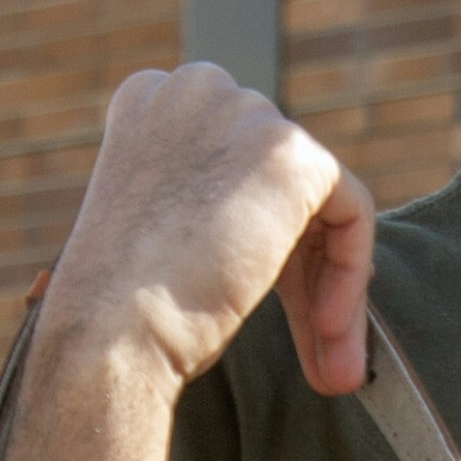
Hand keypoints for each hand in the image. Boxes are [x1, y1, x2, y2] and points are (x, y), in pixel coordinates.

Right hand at [45, 63, 375, 399]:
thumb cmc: (120, 312)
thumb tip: (270, 227)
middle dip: (302, 272)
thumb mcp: (159, 229)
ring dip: (330, 287)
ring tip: (332, 369)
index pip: (233, 163)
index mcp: (149, 103)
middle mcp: (194, 90)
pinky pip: (351, 212)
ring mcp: (244, 114)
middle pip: (281, 183)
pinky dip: (349, 274)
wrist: (109, 333)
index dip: (261, 241)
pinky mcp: (291, 154)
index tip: (270, 306)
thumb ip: (210, 204)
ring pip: (321, 203)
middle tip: (318, 356)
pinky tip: (327, 331)